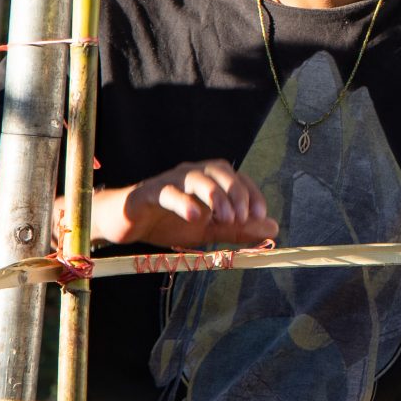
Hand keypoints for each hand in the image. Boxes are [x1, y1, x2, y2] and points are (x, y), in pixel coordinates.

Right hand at [101, 160, 274, 248]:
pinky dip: (184, 202)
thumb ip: (237, 229)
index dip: (252, 194)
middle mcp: (191, 174)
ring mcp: (170, 181)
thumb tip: (273, 228)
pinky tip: (195, 217)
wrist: (127, 224)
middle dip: (236, 192)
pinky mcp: (149, 192)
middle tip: (243, 218)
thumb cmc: (167, 222)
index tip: (261, 217)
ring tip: (225, 218)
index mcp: (207, 180)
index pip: (237, 178)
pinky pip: (168, 192)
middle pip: (220, 170)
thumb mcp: (207, 230)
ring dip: (215, 195)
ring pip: (196, 177)